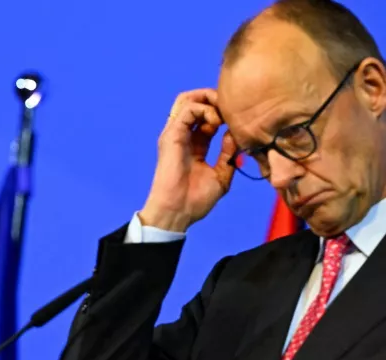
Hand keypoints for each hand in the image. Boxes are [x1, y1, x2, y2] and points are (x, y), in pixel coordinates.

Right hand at [139, 89, 237, 231]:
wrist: (178, 211)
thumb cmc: (195, 200)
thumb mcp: (221, 175)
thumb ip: (228, 154)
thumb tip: (234, 134)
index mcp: (195, 145)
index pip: (206, 117)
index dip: (223, 112)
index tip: (238, 121)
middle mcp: (183, 136)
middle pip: (194, 101)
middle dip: (214, 97)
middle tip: (231, 108)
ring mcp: (175, 134)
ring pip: (188, 99)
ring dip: (209, 99)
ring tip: (222, 114)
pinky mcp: (171, 134)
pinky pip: (187, 108)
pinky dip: (205, 109)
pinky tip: (216, 122)